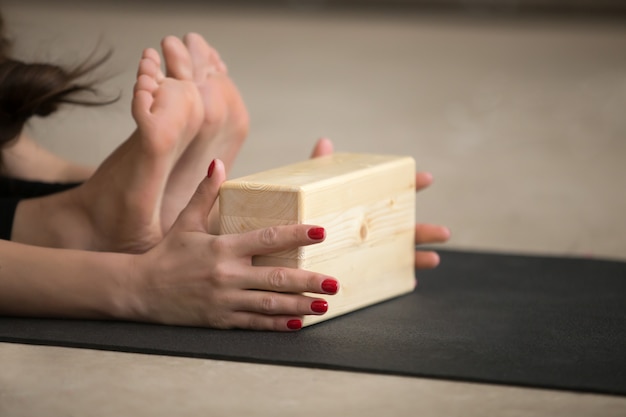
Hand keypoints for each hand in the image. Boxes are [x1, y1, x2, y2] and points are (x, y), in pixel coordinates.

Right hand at [129, 159, 337, 330]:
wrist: (140, 290)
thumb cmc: (167, 254)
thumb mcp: (186, 221)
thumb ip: (205, 193)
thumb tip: (218, 163)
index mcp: (222, 247)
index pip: (266, 238)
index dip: (295, 235)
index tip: (320, 231)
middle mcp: (227, 274)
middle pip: (276, 277)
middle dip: (308, 280)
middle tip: (334, 283)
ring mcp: (225, 299)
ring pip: (269, 303)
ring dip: (299, 305)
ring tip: (324, 305)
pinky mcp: (221, 319)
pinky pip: (254, 323)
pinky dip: (276, 323)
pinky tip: (297, 322)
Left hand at [310, 138, 449, 269]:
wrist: (281, 247)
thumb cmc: (300, 214)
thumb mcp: (308, 191)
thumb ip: (318, 169)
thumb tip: (325, 142)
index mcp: (365, 206)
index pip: (393, 192)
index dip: (411, 184)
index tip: (426, 178)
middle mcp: (372, 230)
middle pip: (404, 229)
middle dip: (425, 230)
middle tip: (444, 233)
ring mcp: (368, 253)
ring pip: (399, 256)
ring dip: (419, 257)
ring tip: (433, 259)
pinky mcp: (357, 273)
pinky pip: (381, 278)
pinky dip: (398, 280)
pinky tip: (410, 282)